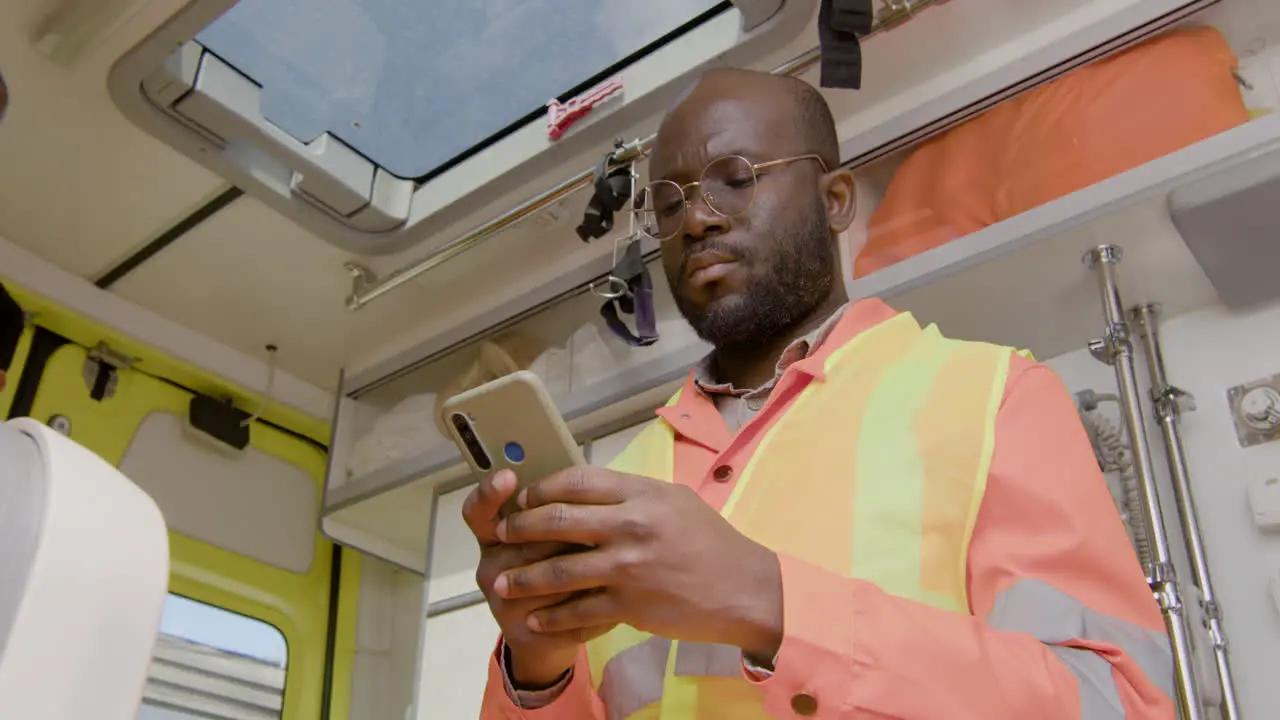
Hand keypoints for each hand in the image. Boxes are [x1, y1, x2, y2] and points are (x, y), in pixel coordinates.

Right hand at [462, 470, 615, 687]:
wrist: (546, 639)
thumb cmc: (558, 571)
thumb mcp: (551, 537)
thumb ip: (557, 512)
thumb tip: (583, 482)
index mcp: (494, 538)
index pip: (478, 511)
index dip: (489, 494)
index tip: (508, 476)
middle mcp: (490, 568)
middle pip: (524, 540)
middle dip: (566, 534)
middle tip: (600, 530)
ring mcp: (502, 603)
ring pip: (548, 574)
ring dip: (588, 567)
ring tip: (618, 561)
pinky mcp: (522, 632)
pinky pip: (565, 611)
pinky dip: (596, 603)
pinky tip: (618, 598)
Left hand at [492, 467, 782, 660]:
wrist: (743, 589)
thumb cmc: (710, 543)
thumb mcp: (674, 502)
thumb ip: (632, 495)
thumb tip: (590, 491)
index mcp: (641, 493)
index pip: (576, 481)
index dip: (541, 488)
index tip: (523, 498)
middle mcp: (630, 525)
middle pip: (557, 520)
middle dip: (520, 528)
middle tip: (501, 534)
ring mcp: (627, 566)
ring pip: (559, 569)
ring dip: (524, 576)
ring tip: (501, 581)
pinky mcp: (629, 604)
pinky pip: (578, 609)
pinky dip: (551, 615)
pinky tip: (535, 617)